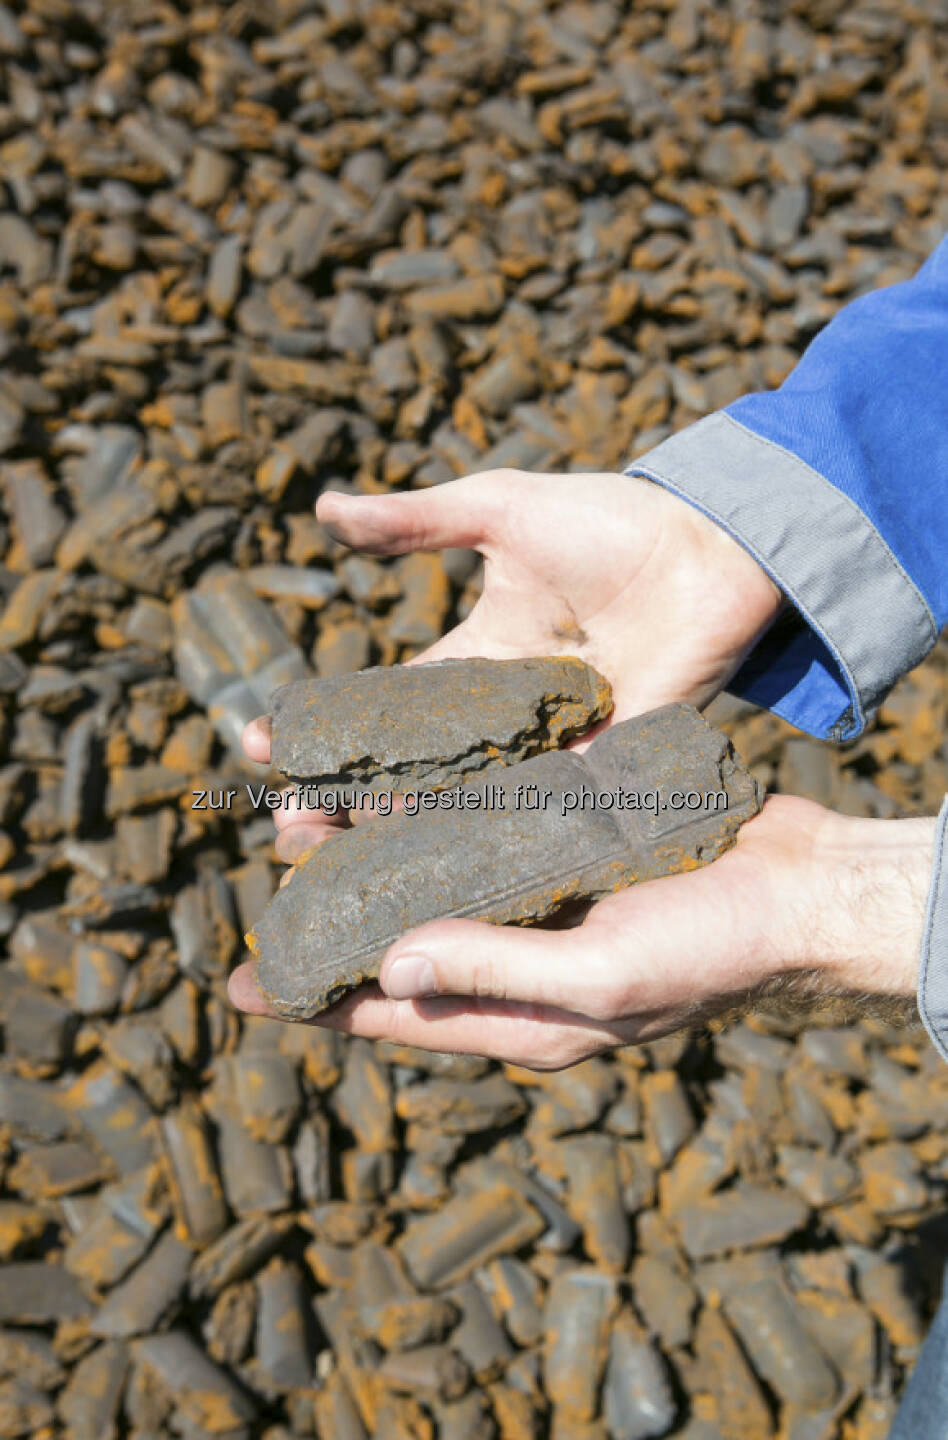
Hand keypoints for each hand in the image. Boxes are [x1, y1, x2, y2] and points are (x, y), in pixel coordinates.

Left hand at [228, 798, 934, 1068]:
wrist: (799, 885)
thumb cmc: (713, 950)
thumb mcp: (600, 979)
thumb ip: (493, 971)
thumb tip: (385, 968)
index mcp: (522, 1016)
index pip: (398, 1016)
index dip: (319, 1002)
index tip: (244, 984)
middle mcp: (519, 958)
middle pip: (402, 937)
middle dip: (332, 908)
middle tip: (272, 862)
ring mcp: (540, 897)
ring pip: (429, 873)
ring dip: (368, 844)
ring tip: (306, 809)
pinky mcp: (562, 841)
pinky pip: (478, 826)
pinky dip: (430, 805)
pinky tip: (388, 774)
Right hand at [242, 467, 782, 861]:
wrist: (710, 547)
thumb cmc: (608, 521)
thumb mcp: (497, 511)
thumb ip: (414, 523)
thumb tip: (322, 508)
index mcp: (475, 656)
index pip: (384, 704)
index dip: (324, 728)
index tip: (262, 746)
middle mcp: (505, 715)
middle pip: (409, 772)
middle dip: (344, 800)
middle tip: (283, 829)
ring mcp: (550, 750)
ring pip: (461, 807)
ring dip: (399, 835)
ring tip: (332, 862)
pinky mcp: (601, 772)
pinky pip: (536, 819)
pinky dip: (483, 846)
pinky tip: (429, 875)